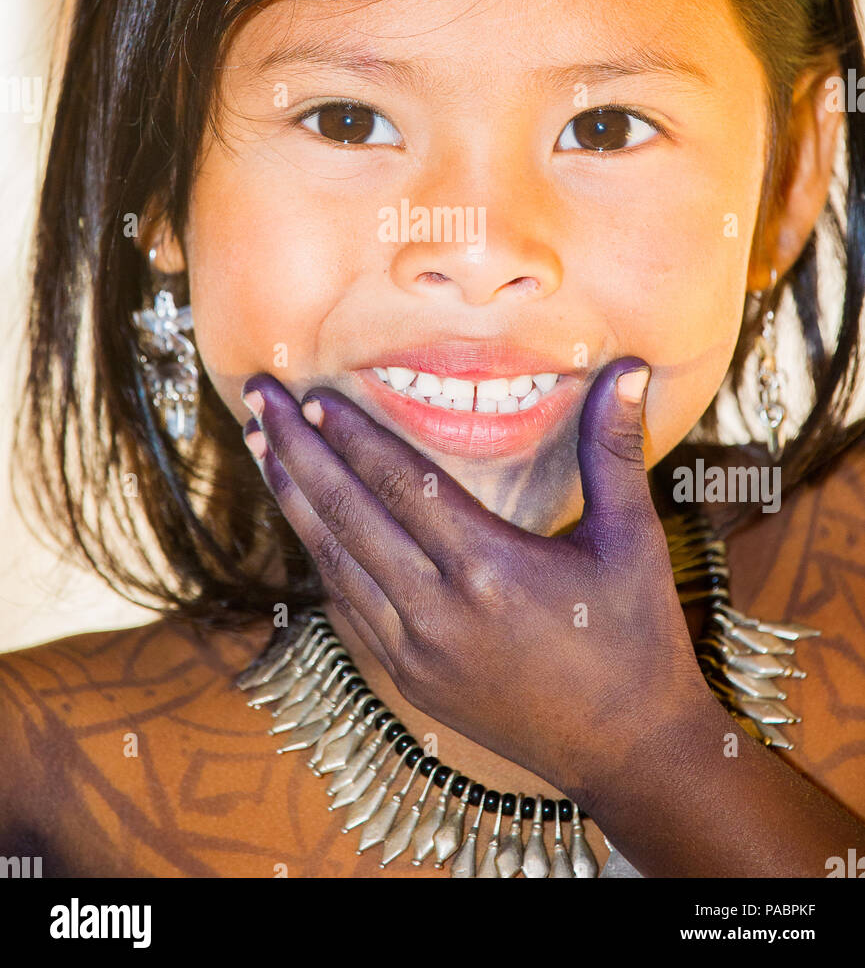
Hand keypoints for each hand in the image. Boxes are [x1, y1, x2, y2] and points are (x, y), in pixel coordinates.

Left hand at [240, 357, 711, 807]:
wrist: (628, 756)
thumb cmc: (636, 640)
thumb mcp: (633, 540)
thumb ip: (614, 449)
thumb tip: (631, 367)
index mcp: (490, 569)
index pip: (401, 483)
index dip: (351, 433)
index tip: (312, 393)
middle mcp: (439, 612)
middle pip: (347, 514)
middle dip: (295, 449)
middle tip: (256, 397)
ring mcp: (415, 653)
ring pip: (333, 561)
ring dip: (293, 499)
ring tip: (262, 447)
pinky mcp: (408, 681)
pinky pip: (347, 607)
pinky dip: (320, 556)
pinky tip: (304, 521)